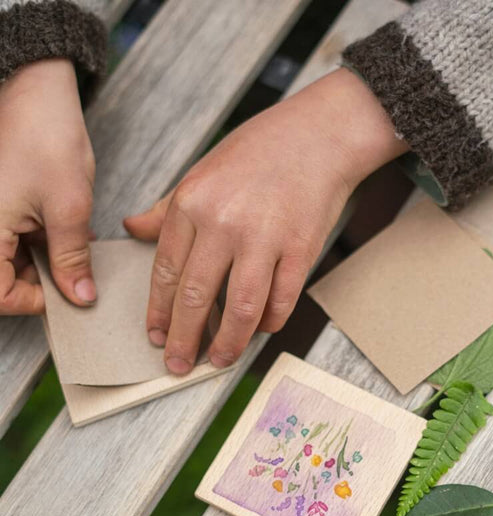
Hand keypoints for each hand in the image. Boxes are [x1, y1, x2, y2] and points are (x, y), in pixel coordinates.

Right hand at [0, 59, 95, 314]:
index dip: (33, 302)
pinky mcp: (1, 208)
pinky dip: (43, 244)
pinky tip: (68, 234)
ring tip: (76, 248)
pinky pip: (16, 241)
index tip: (68, 295)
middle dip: (44, 283)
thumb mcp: (69, 208)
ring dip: (47, 263)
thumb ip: (71, 258)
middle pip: (4, 280)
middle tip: (79, 276)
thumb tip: (81, 297)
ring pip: (13, 262)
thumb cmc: (46, 140)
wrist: (37, 92)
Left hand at [125, 68, 406, 373]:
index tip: (157, 336)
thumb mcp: (202, 170)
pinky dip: (269, 322)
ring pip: (240, 308)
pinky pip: (280, 300)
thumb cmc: (261, 150)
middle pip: (197, 296)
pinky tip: (260, 330)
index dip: (160, 311)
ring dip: (228, 342)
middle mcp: (224, 222)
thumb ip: (168, 207)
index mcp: (193, 202)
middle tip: (178, 365)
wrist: (320, 135)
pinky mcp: (300, 250)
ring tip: (219, 360)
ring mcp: (265, 238)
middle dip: (185, 339)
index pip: (167, 270)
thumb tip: (135, 230)